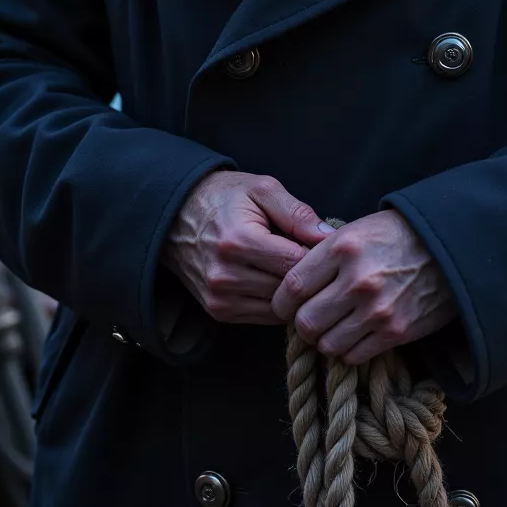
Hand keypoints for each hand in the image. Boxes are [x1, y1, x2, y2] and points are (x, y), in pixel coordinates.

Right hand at [161, 170, 330, 326]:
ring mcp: (220, 298)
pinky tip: (277, 281)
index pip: (295, 264)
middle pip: (288, 289)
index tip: (319, 245)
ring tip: (292, 268)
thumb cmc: (226, 198)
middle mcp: (225, 275)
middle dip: (306, 275)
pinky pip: (265, 317)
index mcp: (237, 242)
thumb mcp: (262, 189)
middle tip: (311, 258)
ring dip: (292, 293)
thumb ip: (297, 212)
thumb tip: (328, 236)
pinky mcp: (219, 312)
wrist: (178, 215)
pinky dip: (277, 303)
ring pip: (279, 308)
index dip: (315, 255)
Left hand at [270, 209, 459, 365]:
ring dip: (325, 340)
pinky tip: (354, 336)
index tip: (285, 306)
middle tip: (310, 319)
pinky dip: (348, 351)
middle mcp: (357, 280)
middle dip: (302, 325)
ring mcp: (377, 310)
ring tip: (333, 328)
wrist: (451, 248)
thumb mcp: (357, 231)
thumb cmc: (398, 235)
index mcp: (343, 248)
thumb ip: (324, 255)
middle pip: (305, 321)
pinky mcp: (396, 332)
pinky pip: (353, 356)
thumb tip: (290, 282)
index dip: (282, 302)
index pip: (292, 287)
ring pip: (326, 344)